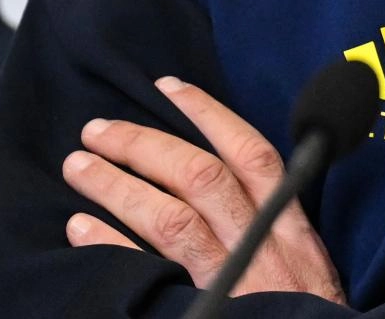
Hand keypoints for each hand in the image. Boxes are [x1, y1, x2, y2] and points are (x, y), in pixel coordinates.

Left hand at [61, 75, 345, 302]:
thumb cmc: (305, 310)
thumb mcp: (306, 262)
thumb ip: (273, 225)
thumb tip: (226, 183)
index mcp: (290, 226)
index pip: (251, 153)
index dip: (209, 115)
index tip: (168, 87)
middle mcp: (262, 241)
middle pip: (201, 175)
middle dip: (145, 145)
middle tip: (98, 129)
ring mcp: (233, 273)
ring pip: (172, 215)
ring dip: (118, 185)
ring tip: (79, 167)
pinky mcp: (209, 305)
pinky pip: (149, 268)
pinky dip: (111, 244)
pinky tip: (80, 226)